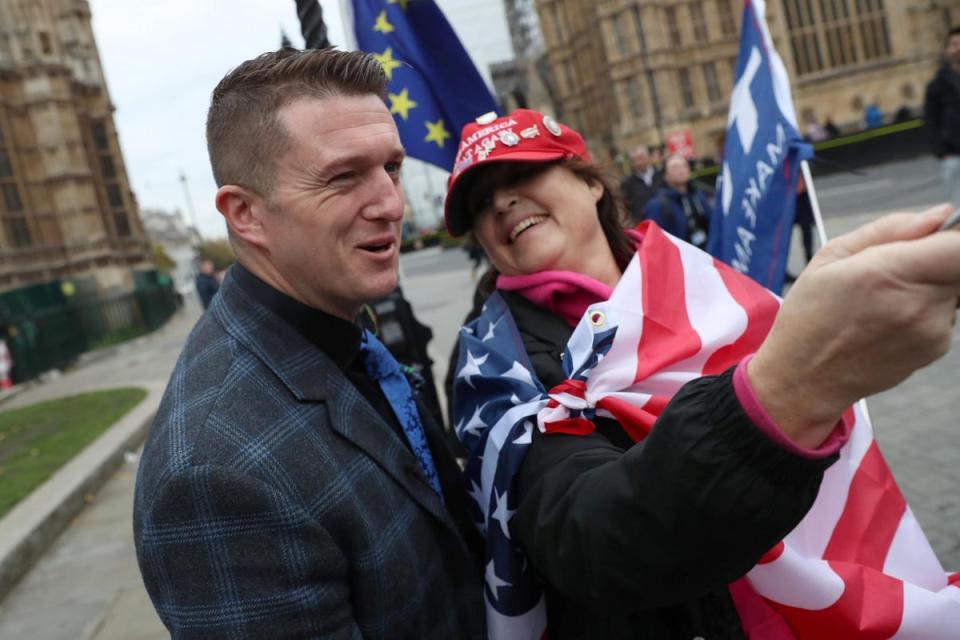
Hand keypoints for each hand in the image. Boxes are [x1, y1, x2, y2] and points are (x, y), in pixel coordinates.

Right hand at [749, 205, 959, 447]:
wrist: (804, 378)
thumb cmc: (809, 317)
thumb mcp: (829, 258)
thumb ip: (889, 229)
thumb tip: (939, 215)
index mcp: (886, 273)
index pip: (958, 247)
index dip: (953, 237)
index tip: (938, 237)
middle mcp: (918, 303)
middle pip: (958, 266)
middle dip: (937, 258)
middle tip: (901, 266)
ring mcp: (933, 330)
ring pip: (954, 287)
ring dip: (932, 283)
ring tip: (885, 298)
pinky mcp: (937, 348)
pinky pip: (946, 313)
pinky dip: (926, 308)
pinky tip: (888, 320)